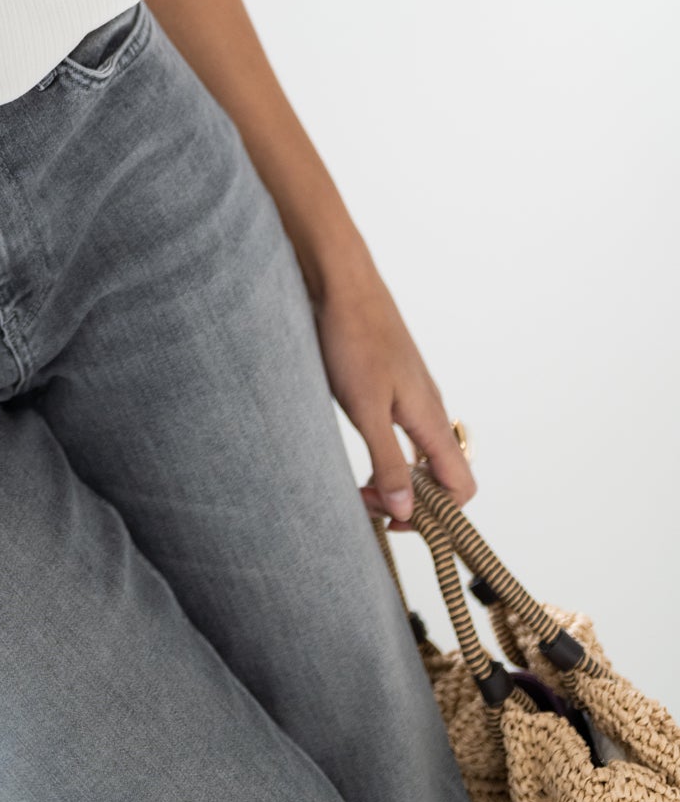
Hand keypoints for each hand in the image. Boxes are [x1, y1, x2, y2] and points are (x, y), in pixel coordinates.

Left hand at [309, 251, 475, 530]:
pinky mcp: (390, 379)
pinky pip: (402, 428)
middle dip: (412, 499)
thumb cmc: (352, 338)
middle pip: (441, 474)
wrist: (339, 281)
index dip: (438, 517)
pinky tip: (358, 445)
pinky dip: (386, 449)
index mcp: (431, 419)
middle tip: (365, 502)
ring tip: (357, 483)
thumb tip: (409, 514)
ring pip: (419, 451)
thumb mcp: (364, 409)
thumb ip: (388, 461)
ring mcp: (411, 392)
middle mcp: (429, 408)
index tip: (394, 521)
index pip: (461, 487)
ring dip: (396, 475)